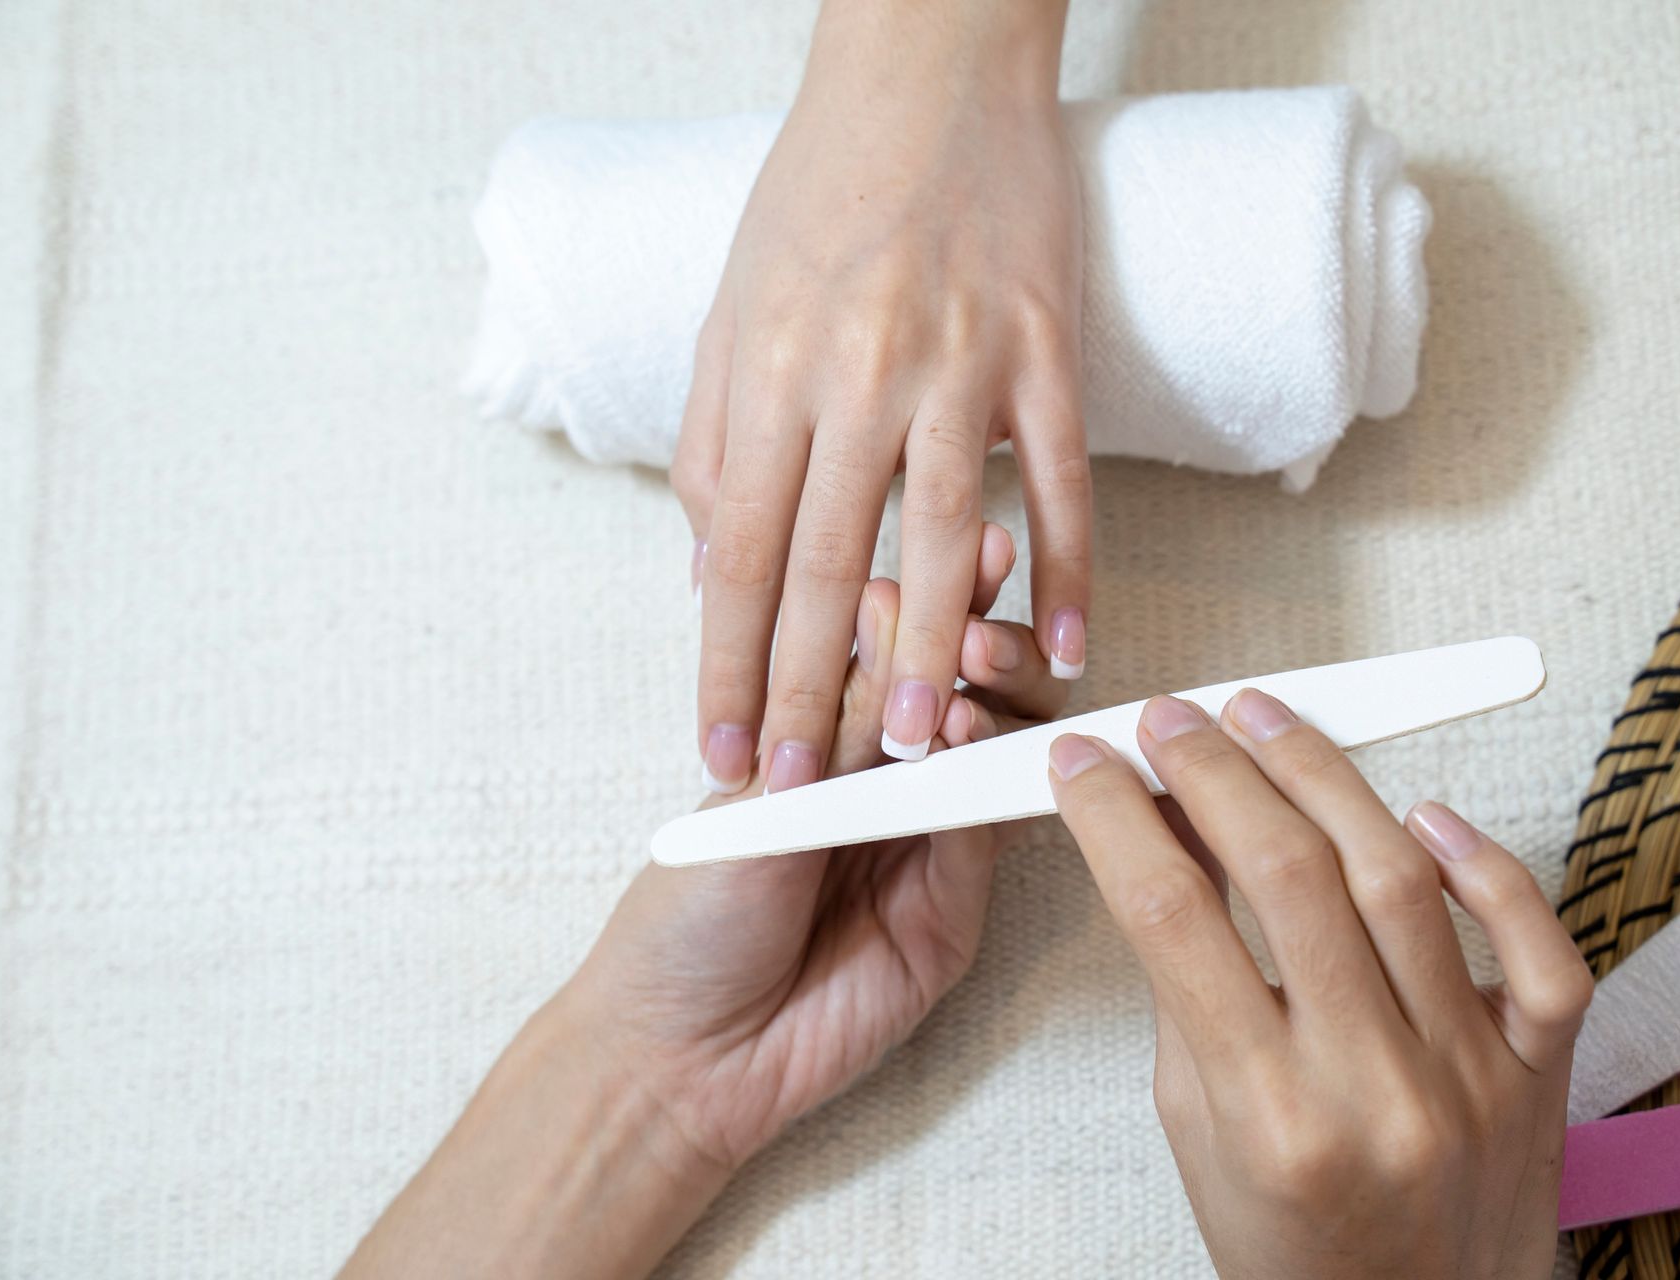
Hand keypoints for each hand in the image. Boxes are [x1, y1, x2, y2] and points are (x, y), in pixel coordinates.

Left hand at [342, 527, 1067, 1279]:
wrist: (682, 1053)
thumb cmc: (687, 913)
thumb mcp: (762, 796)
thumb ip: (839, 717)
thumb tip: (897, 602)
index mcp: (820, 736)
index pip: (892, 651)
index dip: (929, 603)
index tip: (963, 553)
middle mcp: (881, 779)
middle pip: (961, 692)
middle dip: (980, 640)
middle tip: (982, 615)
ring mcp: (926, 841)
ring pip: (994, 752)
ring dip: (997, 700)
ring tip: (977, 669)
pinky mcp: (957, 906)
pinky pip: (993, 830)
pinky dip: (994, 780)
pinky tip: (974, 740)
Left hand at [674, 0, 1087, 792]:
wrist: (923, 72)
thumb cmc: (818, 194)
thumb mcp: (729, 308)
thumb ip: (715, 441)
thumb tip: (705, 566)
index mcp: (767, 372)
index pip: (737, 553)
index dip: (726, 663)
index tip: (724, 751)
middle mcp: (853, 375)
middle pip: (824, 566)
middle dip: (806, 693)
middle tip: (802, 792)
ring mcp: (956, 363)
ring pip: (940, 537)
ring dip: (929, 653)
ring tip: (916, 748)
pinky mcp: (1044, 347)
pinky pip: (1059, 478)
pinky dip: (1068, 568)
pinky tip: (1064, 646)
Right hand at [1048, 691, 1593, 1279]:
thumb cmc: (1296, 1248)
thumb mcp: (1198, 1127)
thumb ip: (1184, 985)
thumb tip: (1165, 842)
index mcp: (1269, 1119)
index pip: (1172, 918)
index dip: (1116, 819)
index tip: (1086, 768)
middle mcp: (1375, 1091)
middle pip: (1285, 876)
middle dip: (1213, 773)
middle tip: (1172, 722)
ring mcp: (1470, 1075)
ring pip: (1401, 881)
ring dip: (1322, 778)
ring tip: (1263, 722)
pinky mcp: (1539, 1071)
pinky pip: (1536, 947)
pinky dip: (1488, 866)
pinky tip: (1425, 814)